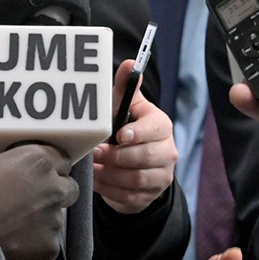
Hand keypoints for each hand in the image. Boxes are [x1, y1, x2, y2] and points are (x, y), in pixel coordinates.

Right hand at [0, 142, 76, 259]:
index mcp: (36, 161)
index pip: (60, 157)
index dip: (48, 166)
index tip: (36, 173)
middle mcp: (52, 188)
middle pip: (68, 187)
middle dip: (53, 192)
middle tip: (30, 199)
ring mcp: (55, 220)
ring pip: (57, 217)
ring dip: (42, 219)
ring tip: (15, 226)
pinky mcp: (51, 247)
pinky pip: (48, 242)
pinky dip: (35, 243)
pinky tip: (14, 243)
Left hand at [92, 59, 176, 213]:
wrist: (134, 165)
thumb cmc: (127, 128)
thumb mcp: (126, 107)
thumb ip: (126, 86)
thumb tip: (129, 63)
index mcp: (162, 126)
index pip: (155, 129)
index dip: (138, 133)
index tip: (119, 135)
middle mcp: (167, 152)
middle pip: (145, 157)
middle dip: (116, 156)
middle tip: (94, 152)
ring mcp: (161, 176)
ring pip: (136, 179)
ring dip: (110, 174)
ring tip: (91, 168)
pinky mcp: (150, 196)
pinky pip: (129, 197)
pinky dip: (109, 189)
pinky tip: (96, 180)